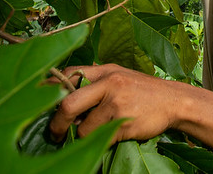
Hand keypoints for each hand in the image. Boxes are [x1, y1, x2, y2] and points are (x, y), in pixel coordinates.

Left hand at [48, 64, 179, 142]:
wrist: (174, 101)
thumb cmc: (143, 90)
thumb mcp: (119, 75)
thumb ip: (95, 80)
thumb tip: (64, 91)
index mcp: (104, 71)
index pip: (66, 76)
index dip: (47, 90)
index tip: (38, 103)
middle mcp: (109, 83)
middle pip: (67, 104)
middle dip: (56, 123)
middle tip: (54, 134)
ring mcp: (116, 103)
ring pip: (84, 128)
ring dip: (84, 136)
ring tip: (95, 133)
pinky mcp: (124, 123)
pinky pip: (100, 139)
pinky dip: (101, 141)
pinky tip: (111, 135)